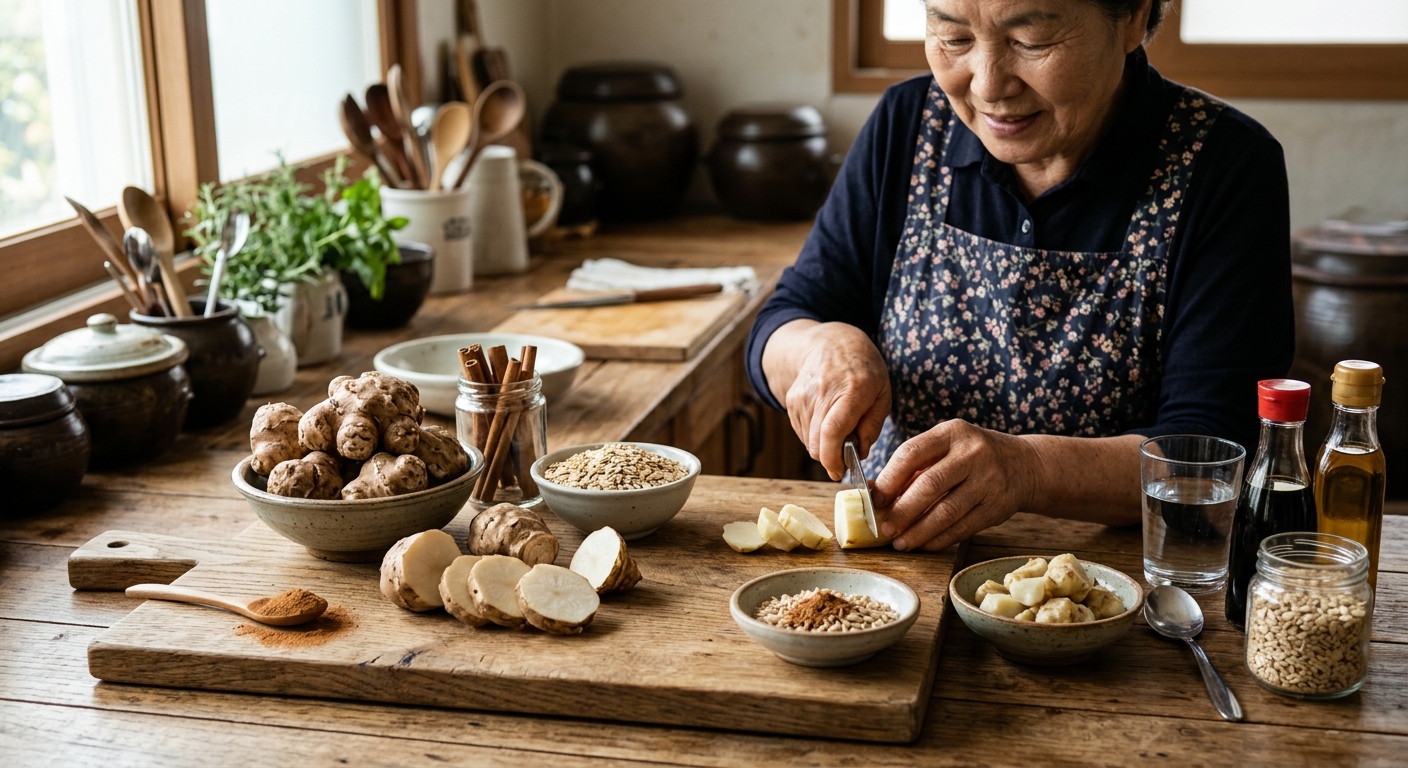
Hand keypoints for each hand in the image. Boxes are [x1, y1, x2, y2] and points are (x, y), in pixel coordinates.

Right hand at [772, 322, 890, 479]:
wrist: (830, 342)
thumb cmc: (863, 369)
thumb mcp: (882, 393)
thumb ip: (872, 426)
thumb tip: (860, 454)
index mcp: (852, 391)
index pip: (833, 431)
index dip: (833, 458)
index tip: (839, 472)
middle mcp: (822, 394)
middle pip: (817, 443)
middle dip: (830, 459)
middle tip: (845, 454)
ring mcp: (803, 397)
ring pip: (809, 442)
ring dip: (824, 446)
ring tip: (839, 428)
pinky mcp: (792, 401)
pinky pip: (802, 433)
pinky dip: (815, 436)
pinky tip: (826, 421)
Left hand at [871, 420, 1040, 550]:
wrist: (1023, 465)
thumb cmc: (971, 456)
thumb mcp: (946, 447)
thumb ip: (913, 466)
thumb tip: (874, 492)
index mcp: (951, 433)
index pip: (912, 453)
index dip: (890, 478)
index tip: (876, 499)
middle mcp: (972, 454)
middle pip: (930, 485)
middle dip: (903, 510)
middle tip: (885, 528)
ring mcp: (988, 481)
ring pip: (947, 511)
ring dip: (919, 531)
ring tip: (901, 542)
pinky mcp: (997, 507)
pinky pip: (963, 528)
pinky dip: (940, 539)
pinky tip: (924, 544)